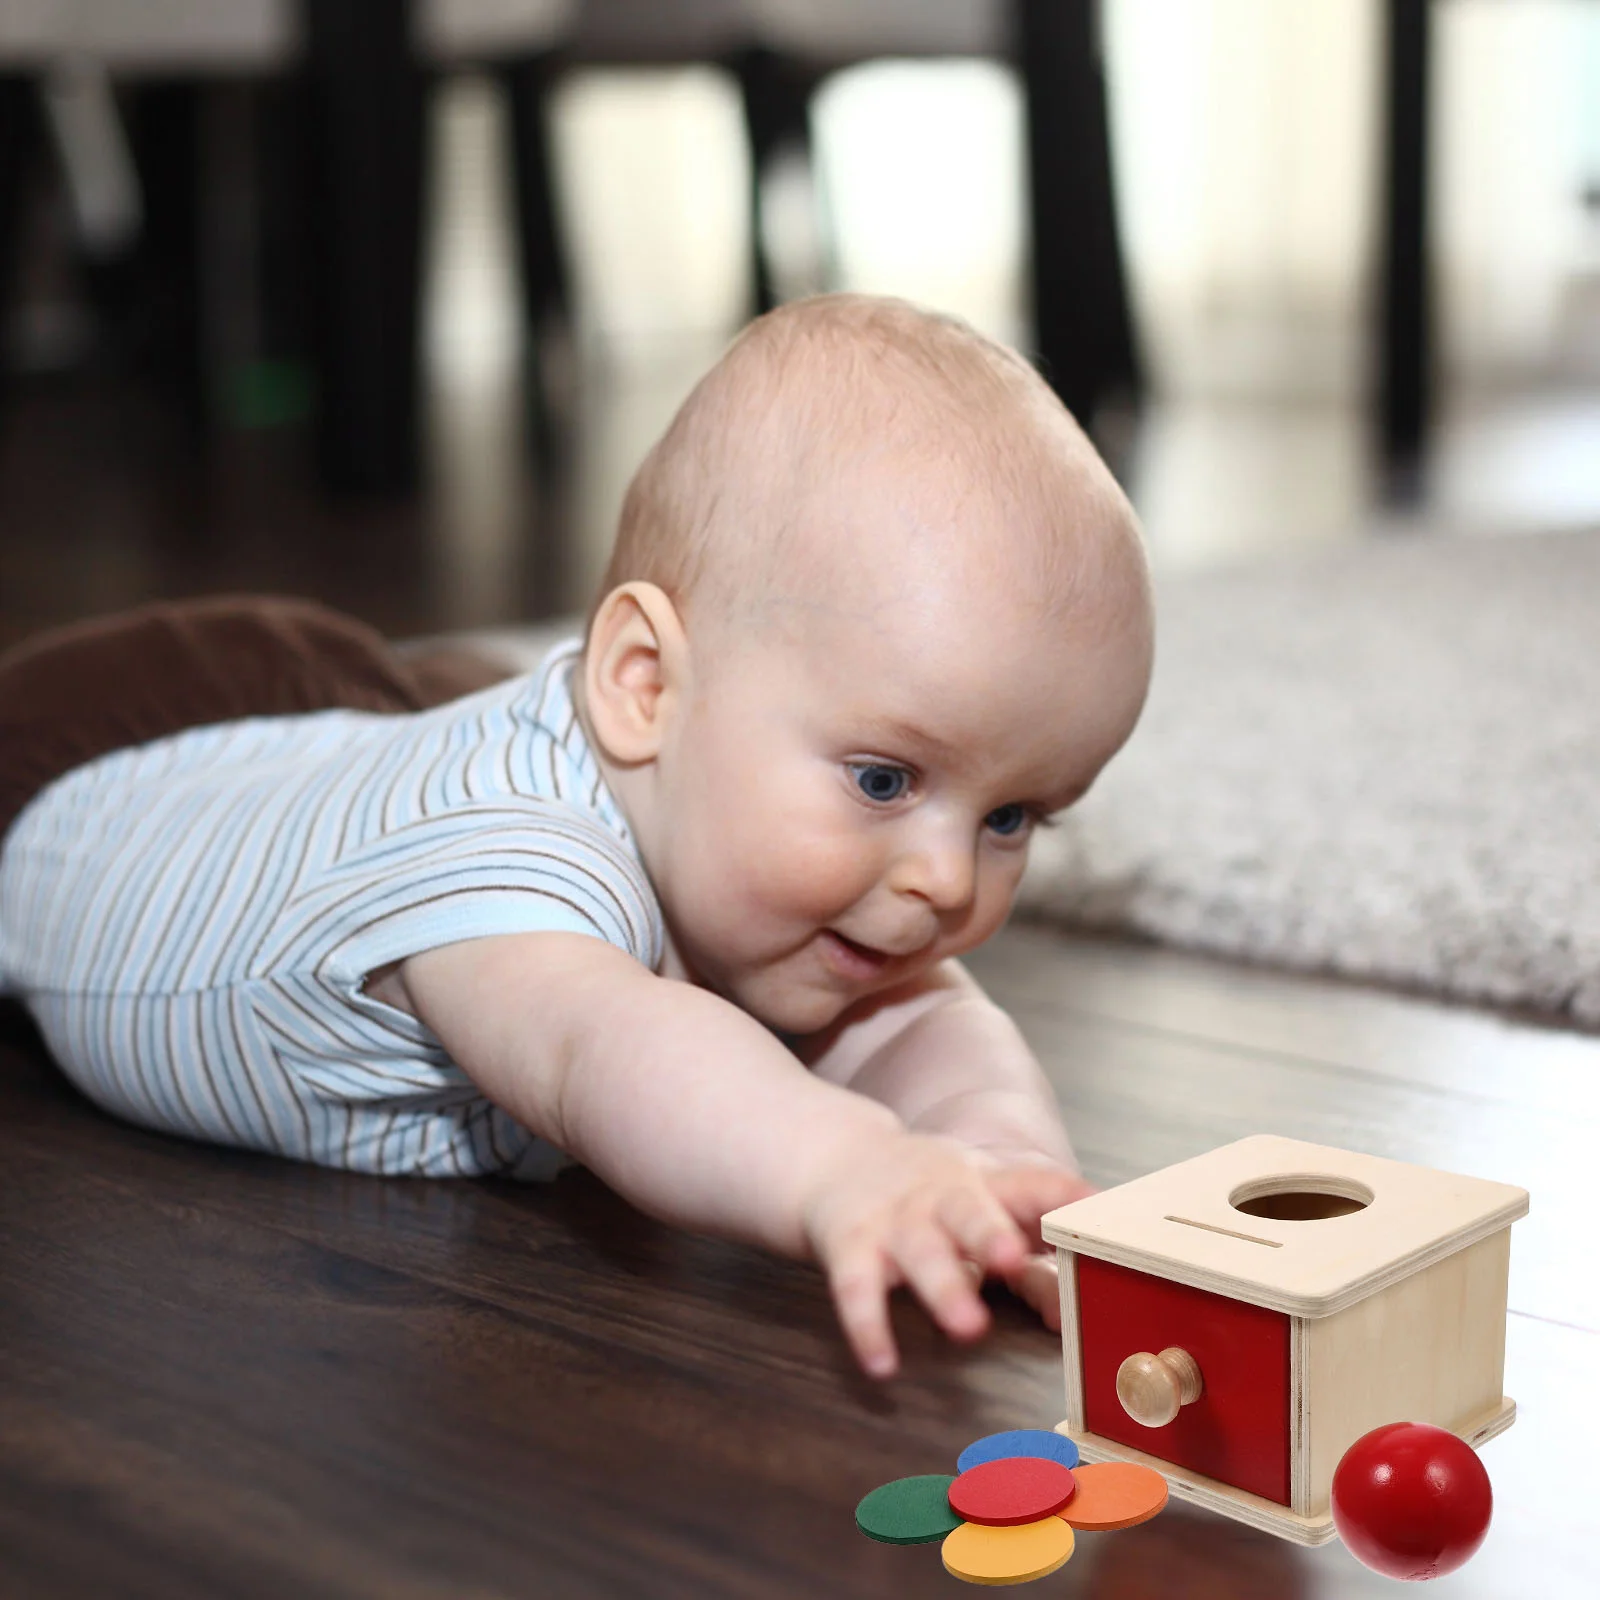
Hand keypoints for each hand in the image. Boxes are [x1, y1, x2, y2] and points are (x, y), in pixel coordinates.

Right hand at [799, 1133, 1090, 1378]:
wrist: (838, 1159)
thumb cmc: (929, 1191)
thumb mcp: (981, 1196)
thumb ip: (1032, 1243)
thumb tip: (1088, 1298)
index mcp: (982, 1183)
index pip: (1030, 1183)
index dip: (1062, 1194)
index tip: (1095, 1208)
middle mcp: (940, 1198)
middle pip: (968, 1211)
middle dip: (989, 1234)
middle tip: (1014, 1258)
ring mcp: (895, 1222)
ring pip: (920, 1252)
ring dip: (943, 1286)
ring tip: (967, 1325)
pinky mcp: (851, 1247)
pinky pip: (856, 1288)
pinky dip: (868, 1325)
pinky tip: (882, 1363)